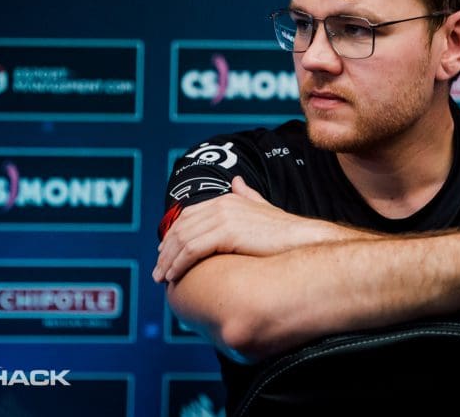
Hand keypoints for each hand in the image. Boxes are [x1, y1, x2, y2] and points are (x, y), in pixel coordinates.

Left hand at [153, 176, 342, 283]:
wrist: (301, 239)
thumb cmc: (284, 231)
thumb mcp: (262, 207)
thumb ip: (247, 195)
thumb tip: (237, 181)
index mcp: (227, 199)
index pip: (189, 216)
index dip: (173, 235)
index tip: (164, 254)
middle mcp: (222, 204)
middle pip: (182, 227)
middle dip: (166, 251)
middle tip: (158, 271)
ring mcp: (223, 217)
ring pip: (183, 240)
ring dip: (168, 261)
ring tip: (163, 278)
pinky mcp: (226, 232)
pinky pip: (192, 250)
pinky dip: (179, 264)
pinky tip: (174, 277)